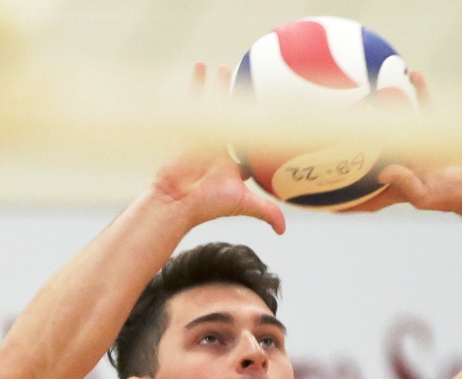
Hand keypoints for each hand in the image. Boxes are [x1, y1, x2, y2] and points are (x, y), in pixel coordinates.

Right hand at [148, 64, 284, 233]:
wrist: (178, 200)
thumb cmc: (207, 204)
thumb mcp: (244, 203)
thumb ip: (267, 212)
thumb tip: (283, 230)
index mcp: (232, 162)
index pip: (250, 145)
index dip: (262, 137)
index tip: (276, 122)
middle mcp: (218, 146)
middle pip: (234, 120)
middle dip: (242, 106)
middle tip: (252, 89)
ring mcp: (203, 136)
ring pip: (215, 107)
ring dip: (220, 88)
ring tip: (227, 69)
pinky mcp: (188, 128)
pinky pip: (193, 100)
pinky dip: (197, 82)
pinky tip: (202, 65)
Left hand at [339, 73, 461, 218]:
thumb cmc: (453, 195)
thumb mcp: (425, 194)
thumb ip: (404, 183)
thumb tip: (383, 171)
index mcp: (393, 185)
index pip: (359, 195)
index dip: (337, 198)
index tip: (313, 198)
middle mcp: (400, 165)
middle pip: (367, 157)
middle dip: (348, 152)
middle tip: (325, 140)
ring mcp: (417, 148)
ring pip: (391, 128)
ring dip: (378, 114)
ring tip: (361, 97)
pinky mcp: (436, 133)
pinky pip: (423, 107)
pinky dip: (418, 91)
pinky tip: (412, 74)